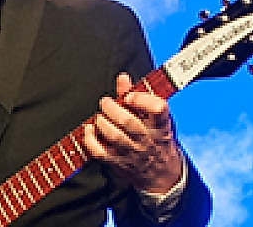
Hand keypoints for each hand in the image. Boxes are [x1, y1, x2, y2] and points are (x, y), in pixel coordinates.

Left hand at [81, 72, 187, 192]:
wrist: (162, 175)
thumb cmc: (158, 140)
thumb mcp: (156, 119)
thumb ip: (138, 97)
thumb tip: (122, 77)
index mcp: (161, 125)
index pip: (157, 109)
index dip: (141, 99)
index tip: (130, 97)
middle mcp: (148, 139)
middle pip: (128, 121)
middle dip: (112, 108)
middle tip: (106, 102)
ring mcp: (133, 152)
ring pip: (114, 135)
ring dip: (102, 122)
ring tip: (100, 116)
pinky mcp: (119, 163)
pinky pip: (100, 152)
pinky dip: (90, 139)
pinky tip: (89, 130)